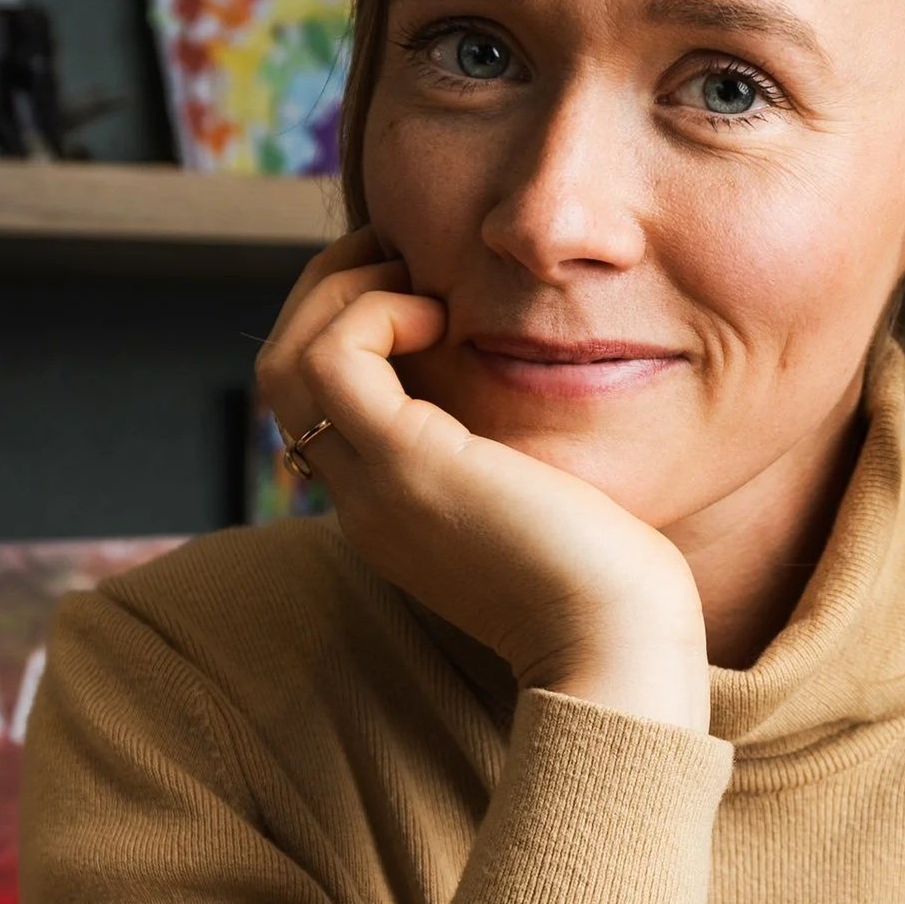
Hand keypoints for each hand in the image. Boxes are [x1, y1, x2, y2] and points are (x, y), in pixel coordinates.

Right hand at [256, 229, 710, 734]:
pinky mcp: (407, 467)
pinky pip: (332, 362)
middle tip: (397, 252)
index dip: (352, 328)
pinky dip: (369, 315)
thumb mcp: (548, 504)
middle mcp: (364, 501)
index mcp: (393, 510)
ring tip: (412, 277)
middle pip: (285, 378)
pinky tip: (441, 316)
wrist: (619, 651)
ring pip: (285, 364)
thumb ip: (520, 458)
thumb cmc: (615, 586)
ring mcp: (374, 487)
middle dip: (329, 296)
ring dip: (338, 294)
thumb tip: (541, 387)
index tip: (420, 285)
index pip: (323, 405)